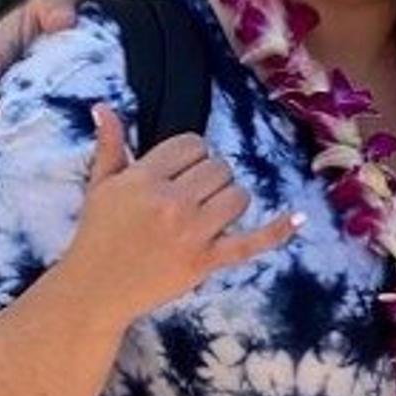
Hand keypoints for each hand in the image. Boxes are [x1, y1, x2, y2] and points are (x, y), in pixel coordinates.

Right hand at [59, 105, 300, 323]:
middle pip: (219, 168)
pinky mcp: (206, 261)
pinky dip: (278, 231)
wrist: (96, 288)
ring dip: (229, 200)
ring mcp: (192, 233)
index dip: (191, 156)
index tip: (179, 173)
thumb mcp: (98, 185)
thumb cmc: (97, 234)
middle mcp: (171, 202)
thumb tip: (104, 106)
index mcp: (145, 179)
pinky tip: (299, 217)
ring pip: (237, 196)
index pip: (193, 145)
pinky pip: (250, 242)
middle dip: (209, 178)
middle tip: (190, 196)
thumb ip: (109, 145)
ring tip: (207, 213)